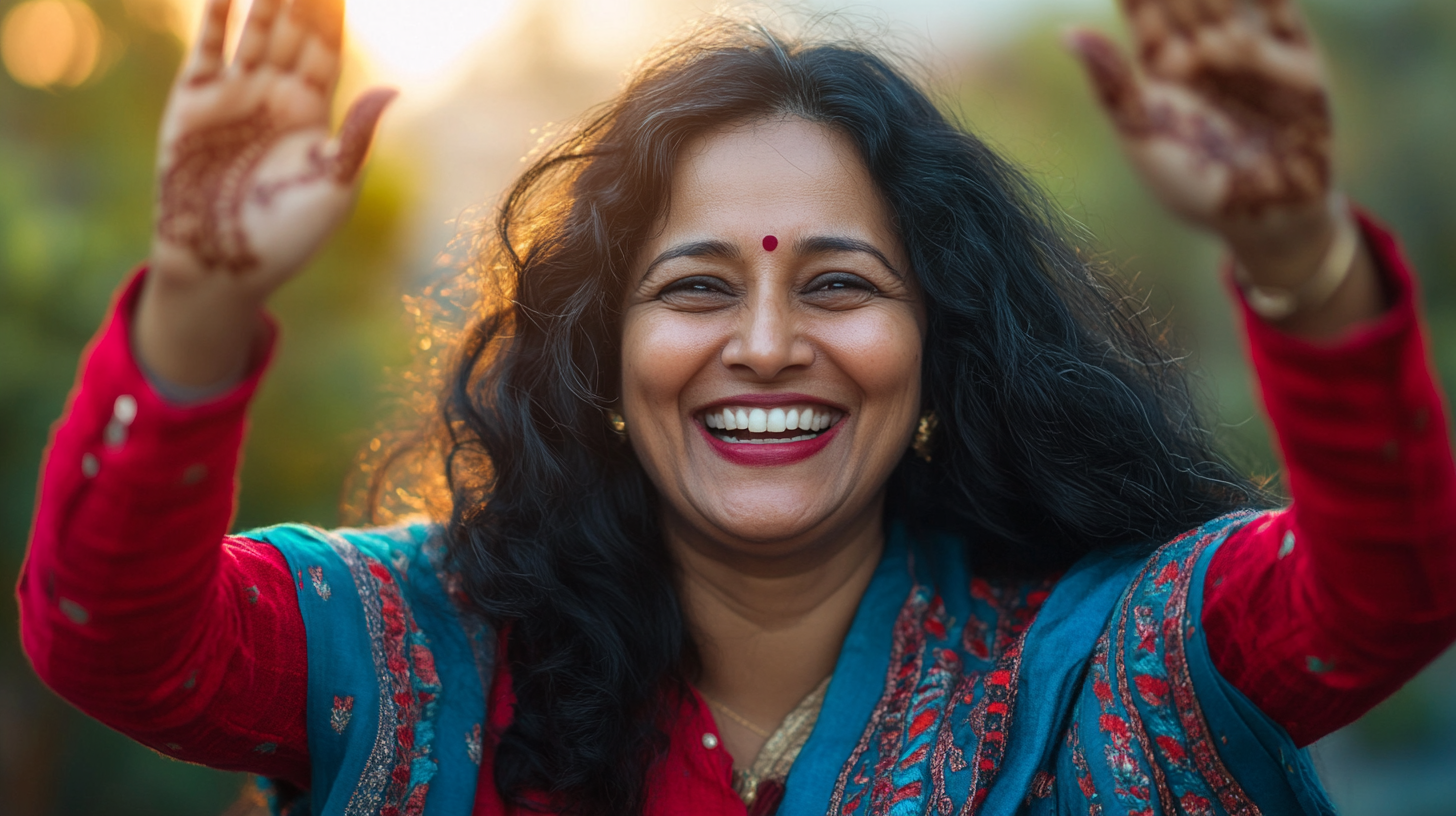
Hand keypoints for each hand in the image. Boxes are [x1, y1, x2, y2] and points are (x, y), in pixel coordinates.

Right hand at [138, 0, 393, 385]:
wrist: (224, 262)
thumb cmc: (287, 234)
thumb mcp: (333, 184)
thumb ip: (356, 134)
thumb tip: (393, 90)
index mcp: (311, 113)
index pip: (325, 50)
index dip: (332, 16)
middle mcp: (273, 96)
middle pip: (291, 32)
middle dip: (300, 0)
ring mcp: (233, 95)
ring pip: (253, 32)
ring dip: (264, 0)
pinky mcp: (193, 103)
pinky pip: (207, 51)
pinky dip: (215, 20)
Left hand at [1066, 0, 1331, 245]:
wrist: (1262, 217)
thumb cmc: (1191, 185)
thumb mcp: (1143, 134)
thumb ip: (1112, 83)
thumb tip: (1066, 32)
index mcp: (1162, 68)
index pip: (1144, 9)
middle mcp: (1205, 52)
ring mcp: (1251, 54)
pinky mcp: (1298, 63)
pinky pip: (1283, 15)